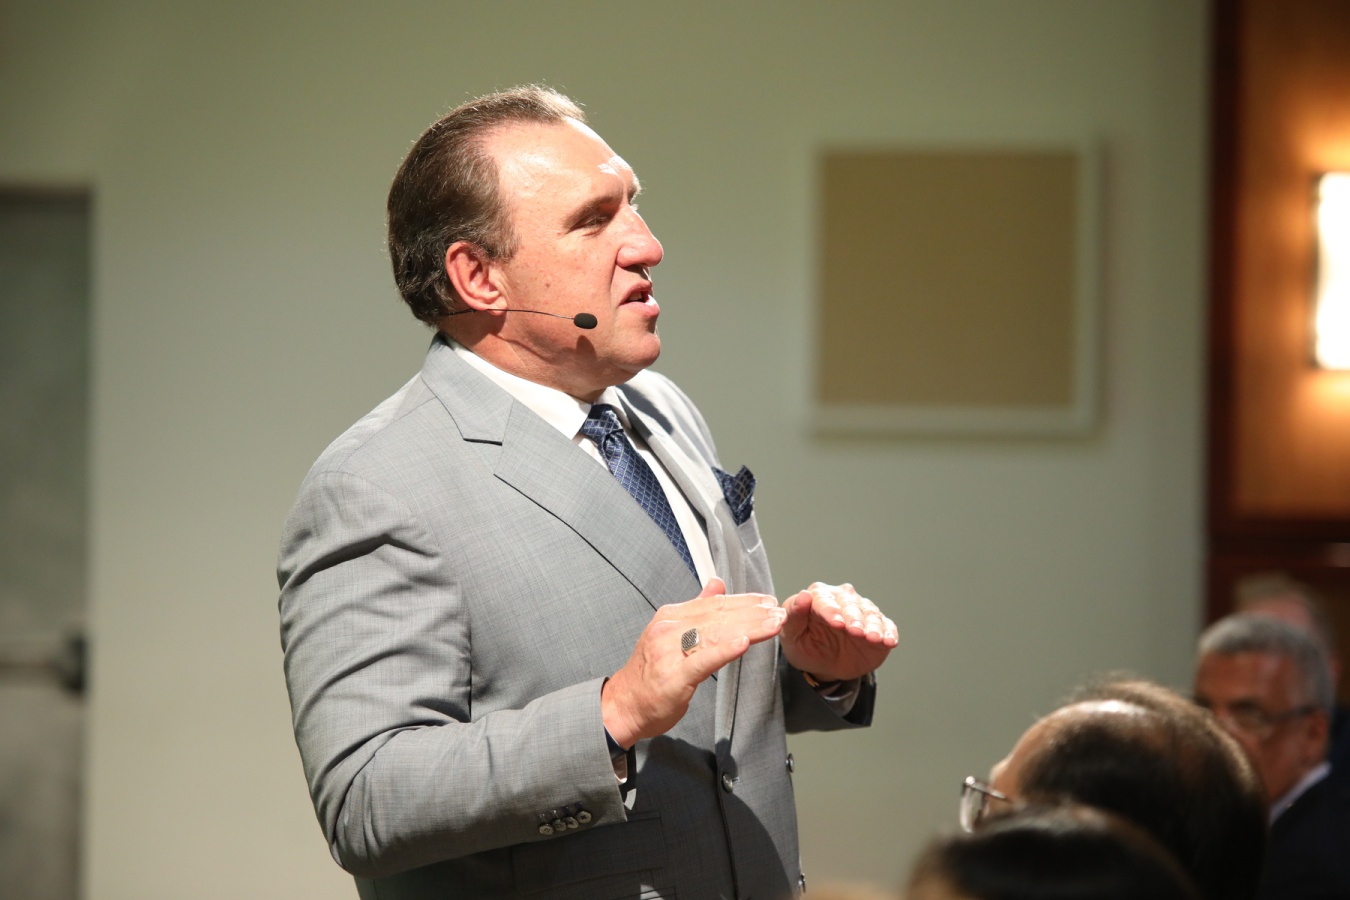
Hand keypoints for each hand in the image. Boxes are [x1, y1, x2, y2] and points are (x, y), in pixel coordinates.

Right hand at [602, 578, 784, 747]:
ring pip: (716, 634)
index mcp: (671, 617)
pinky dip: (725, 649)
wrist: (622, 706)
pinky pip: (703, 659)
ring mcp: (670, 651)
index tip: (767, 601)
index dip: (744, 601)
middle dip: (753, 613)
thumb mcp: (671, 634)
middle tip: (779, 610)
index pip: (714, 604)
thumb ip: (696, 609)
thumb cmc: (649, 675)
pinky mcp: (674, 676)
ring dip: (749, 627)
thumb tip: (717, 585)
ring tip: (773, 624)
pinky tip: (744, 643)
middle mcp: (669, 629)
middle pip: (719, 616)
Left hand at [779, 582, 896, 682]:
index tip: (835, 623)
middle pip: (851, 605)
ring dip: (872, 626)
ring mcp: (863, 612)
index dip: (831, 611)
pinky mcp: (879, 626)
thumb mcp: (791, 634)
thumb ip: (793, 614)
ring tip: (872, 638)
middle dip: (854, 618)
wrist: (822, 664)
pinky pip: (887, 626)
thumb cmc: (803, 644)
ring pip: (870, 614)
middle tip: (855, 632)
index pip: (824, 600)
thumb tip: (803, 596)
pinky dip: (889, 633)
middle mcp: (843, 599)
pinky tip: (889, 642)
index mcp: (820, 596)